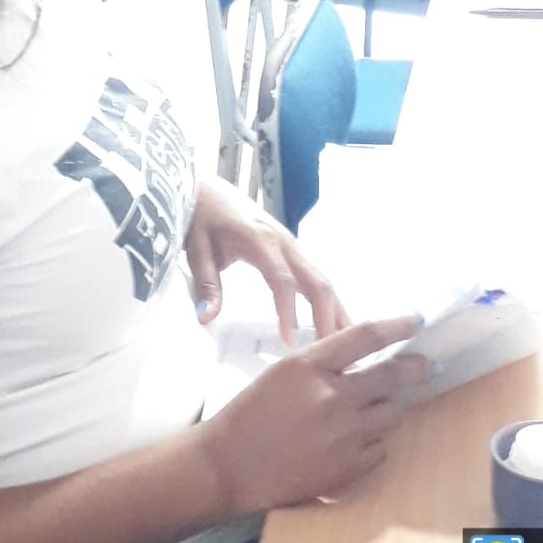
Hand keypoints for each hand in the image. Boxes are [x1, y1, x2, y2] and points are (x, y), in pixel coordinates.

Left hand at [185, 178, 347, 341]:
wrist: (206, 189)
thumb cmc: (200, 216)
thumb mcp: (196, 248)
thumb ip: (206, 283)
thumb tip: (206, 318)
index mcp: (261, 240)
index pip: (282, 281)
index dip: (289, 311)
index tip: (291, 342)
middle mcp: (285, 242)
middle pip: (316, 281)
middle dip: (327, 317)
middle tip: (334, 353)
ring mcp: (292, 245)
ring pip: (322, 280)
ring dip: (336, 311)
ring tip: (346, 344)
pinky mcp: (292, 250)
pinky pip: (316, 277)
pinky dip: (329, 302)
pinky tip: (336, 323)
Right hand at [199, 317, 428, 511]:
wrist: (228, 465)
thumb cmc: (250, 416)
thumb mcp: (283, 373)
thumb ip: (324, 365)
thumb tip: (366, 363)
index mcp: (309, 366)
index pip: (365, 336)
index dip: (397, 325)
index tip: (417, 320)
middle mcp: (331, 397)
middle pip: (391, 376)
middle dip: (415, 369)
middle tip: (426, 366)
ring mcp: (343, 436)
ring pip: (391, 414)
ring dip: (387, 408)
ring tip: (373, 410)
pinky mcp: (347, 469)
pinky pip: (381, 449)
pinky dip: (373, 443)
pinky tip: (354, 442)